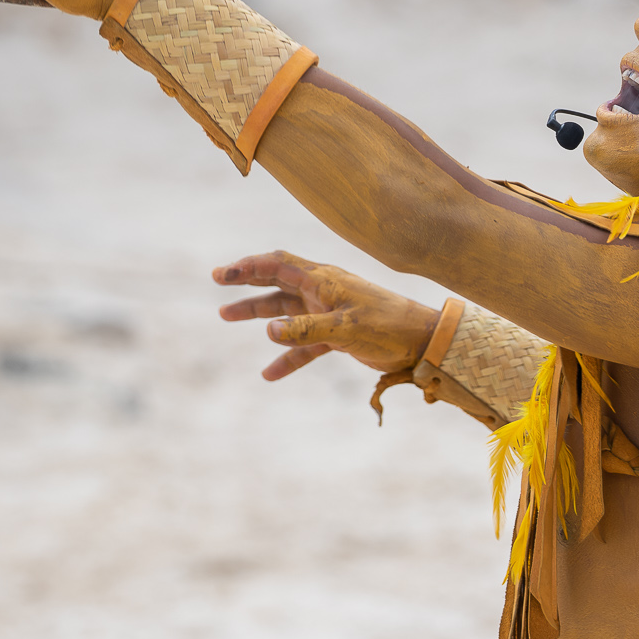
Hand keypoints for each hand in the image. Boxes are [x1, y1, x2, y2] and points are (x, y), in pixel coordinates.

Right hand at [214, 251, 441, 380]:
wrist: (421, 342)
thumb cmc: (388, 326)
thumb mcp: (345, 328)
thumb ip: (306, 329)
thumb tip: (269, 331)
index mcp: (323, 280)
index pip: (279, 265)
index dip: (249, 267)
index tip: (222, 274)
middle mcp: (322, 292)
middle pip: (277, 282)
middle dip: (247, 282)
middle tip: (218, 282)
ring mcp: (328, 313)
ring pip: (285, 312)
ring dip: (258, 314)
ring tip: (226, 315)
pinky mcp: (336, 336)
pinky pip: (303, 345)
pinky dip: (287, 357)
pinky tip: (269, 374)